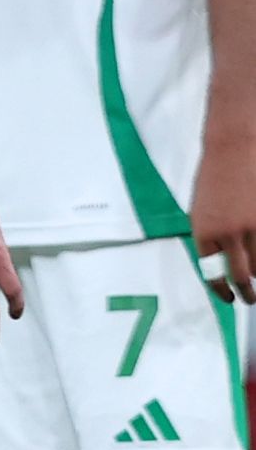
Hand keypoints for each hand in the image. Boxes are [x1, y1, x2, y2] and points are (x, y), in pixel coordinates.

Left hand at [195, 148, 255, 301]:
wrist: (231, 149)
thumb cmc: (213, 178)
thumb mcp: (200, 210)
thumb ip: (209, 237)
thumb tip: (221, 263)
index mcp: (203, 231)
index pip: (212, 272)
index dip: (221, 290)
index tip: (228, 299)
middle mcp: (228, 232)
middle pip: (241, 276)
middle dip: (247, 294)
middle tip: (249, 300)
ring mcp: (252, 226)